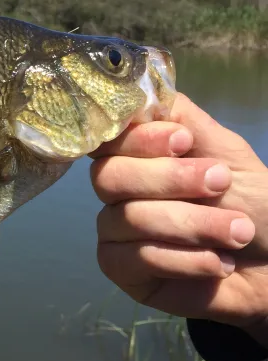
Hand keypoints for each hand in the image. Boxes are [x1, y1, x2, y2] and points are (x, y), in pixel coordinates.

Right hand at [90, 94, 267, 345]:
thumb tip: (143, 89)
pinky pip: (135, 259)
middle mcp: (118, 192)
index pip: (108, 139)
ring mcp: (115, 232)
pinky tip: (219, 263)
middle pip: (108, 178)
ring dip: (192, 225)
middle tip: (219, 184)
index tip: (183, 141)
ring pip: (127, 219)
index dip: (137, 139)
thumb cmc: (254, 205)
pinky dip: (184, 260)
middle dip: (168, 180)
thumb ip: (183, 121)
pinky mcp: (122, 270)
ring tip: (240, 232)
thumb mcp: (225, 152)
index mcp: (137, 157)